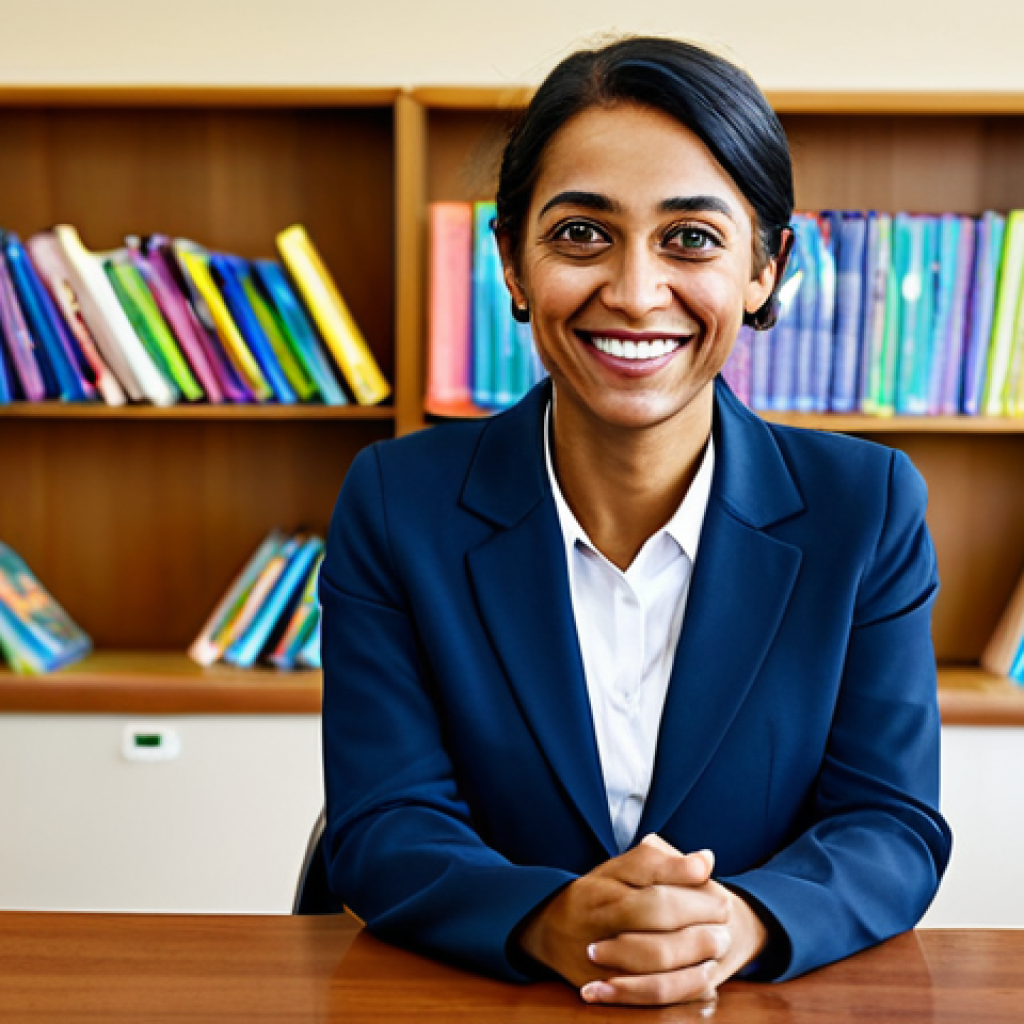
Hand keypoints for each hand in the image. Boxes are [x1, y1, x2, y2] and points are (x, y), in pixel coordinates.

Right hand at [517, 834, 766, 1006]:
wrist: (549, 930)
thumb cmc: (599, 895)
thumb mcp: (620, 869)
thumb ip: (661, 861)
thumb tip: (706, 860)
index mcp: (603, 887)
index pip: (648, 874)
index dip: (686, 878)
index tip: (714, 882)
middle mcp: (597, 920)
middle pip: (653, 914)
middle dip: (696, 915)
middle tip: (725, 915)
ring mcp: (597, 958)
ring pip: (653, 960)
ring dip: (695, 952)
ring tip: (719, 943)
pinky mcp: (603, 990)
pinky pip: (650, 996)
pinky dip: (683, 988)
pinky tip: (704, 977)